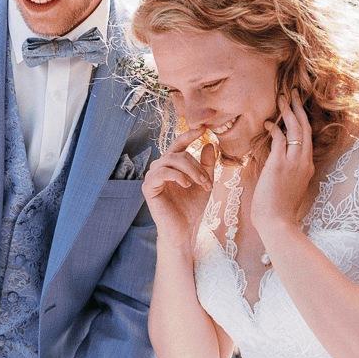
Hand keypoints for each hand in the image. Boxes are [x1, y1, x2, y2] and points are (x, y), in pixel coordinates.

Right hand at [141, 130, 218, 250]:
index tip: (204, 128)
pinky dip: (177, 176)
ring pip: (171, 160)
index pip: (179, 144)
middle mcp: (160, 167)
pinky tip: (187, 184)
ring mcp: (152, 177)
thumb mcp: (205, 182)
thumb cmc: (192, 207)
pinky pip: (162, 172)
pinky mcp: (148, 187)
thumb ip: (207, 165)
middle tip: (208, 181)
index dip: (189, 134)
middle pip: (178, 153)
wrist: (184, 229)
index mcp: (172, 165)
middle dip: (196, 165)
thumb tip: (210, 144)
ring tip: (200, 184)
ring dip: (190, 170)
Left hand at [251, 96, 314, 244]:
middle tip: (291, 93)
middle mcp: (304, 162)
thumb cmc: (277, 209)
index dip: (301, 120)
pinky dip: (274, 128)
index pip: (306, 137)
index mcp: (307, 166)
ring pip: (296, 129)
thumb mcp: (285, 185)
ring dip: (288, 112)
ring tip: (282, 98)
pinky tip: (267, 124)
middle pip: (305, 128)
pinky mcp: (280, 165)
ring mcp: (294, 163)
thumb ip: (283, 169)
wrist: (277, 223)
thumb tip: (272, 158)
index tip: (295, 108)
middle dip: (298, 108)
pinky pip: (279, 139)